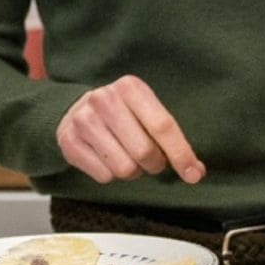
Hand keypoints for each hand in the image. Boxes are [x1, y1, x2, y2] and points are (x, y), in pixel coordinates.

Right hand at [56, 74, 205, 184]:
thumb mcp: (145, 111)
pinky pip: (104, 176)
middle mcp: (105, 99)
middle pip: (144, 152)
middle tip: (150, 159)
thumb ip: (170, 136)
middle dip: (153, 164)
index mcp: (131, 88)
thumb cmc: (122, 114)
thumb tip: (196, 171)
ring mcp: (84, 120)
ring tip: (126, 155)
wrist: (75, 110)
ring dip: (132, 171)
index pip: (162, 125)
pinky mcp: (68, 141)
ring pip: (124, 168)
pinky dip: (110, 174)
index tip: (194, 175)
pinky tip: (105, 157)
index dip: (181, 153)